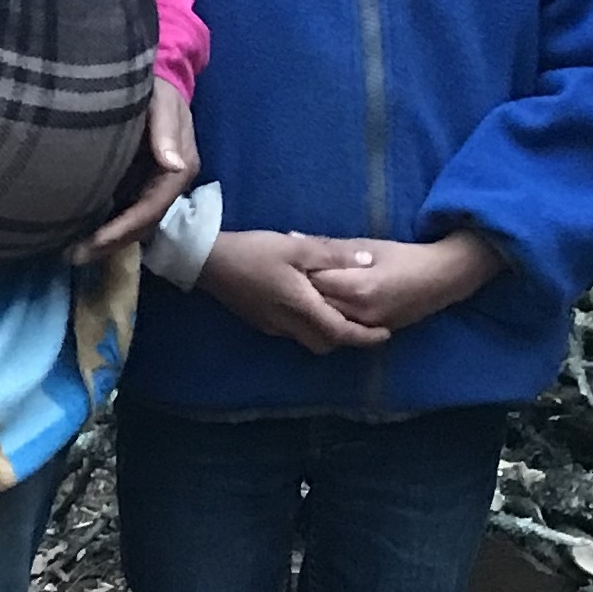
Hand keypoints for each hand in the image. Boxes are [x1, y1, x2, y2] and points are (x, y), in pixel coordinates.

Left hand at [75, 80, 201, 261]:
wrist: (155, 81)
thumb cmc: (159, 89)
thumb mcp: (163, 102)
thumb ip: (166, 130)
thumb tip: (174, 165)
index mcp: (179, 168)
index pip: (152, 208)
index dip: (124, 229)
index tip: (93, 243)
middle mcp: (168, 183)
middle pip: (142, 224)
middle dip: (110, 243)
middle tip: (72, 256)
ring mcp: (153, 185)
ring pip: (133, 223)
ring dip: (106, 241)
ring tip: (71, 253)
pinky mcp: (138, 183)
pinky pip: (123, 211)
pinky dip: (104, 225)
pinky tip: (77, 233)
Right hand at [197, 232, 393, 353]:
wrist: (207, 260)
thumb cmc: (254, 251)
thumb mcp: (298, 247)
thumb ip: (334, 255)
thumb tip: (369, 260)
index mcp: (300, 306)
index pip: (340, 332)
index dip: (365, 337)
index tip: (385, 334)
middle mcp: (287, 323)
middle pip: (325, 344)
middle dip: (346, 339)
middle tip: (364, 324)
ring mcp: (271, 326)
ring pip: (308, 340)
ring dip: (326, 333)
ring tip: (339, 314)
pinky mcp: (260, 322)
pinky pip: (292, 332)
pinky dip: (308, 326)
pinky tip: (308, 306)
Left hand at [307, 231, 500, 334]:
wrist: (444, 279)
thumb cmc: (406, 256)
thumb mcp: (368, 245)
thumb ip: (330, 248)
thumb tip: (292, 239)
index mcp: (359, 287)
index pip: (314, 283)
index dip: (298, 272)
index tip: (288, 263)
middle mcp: (361, 312)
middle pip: (315, 307)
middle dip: (300, 292)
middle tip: (288, 278)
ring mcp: (367, 327)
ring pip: (325, 323)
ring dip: (311, 308)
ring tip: (302, 292)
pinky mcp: (372, 333)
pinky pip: (340, 330)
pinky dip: (327, 319)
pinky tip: (318, 307)